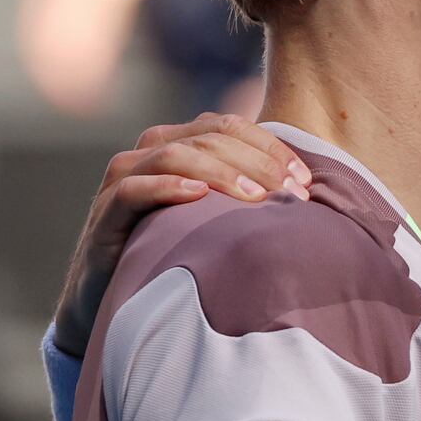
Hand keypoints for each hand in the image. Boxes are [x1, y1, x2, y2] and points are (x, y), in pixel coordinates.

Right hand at [53, 112, 312, 357]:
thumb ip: (253, 192)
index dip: (272, 147)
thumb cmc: (181, 249)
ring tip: (256, 198)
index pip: (231, 125)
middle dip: (257, 162)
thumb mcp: (220, 215)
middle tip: (291, 193)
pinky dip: (167, 187)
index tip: (306, 180)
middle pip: (210, 137)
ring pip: (176, 154)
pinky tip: (197, 196)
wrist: (117, 295)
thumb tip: (315, 191)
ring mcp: (124, 178)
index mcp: (183, 141)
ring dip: (222, 173)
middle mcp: (151, 150)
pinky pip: (134, 190)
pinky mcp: (104, 214)